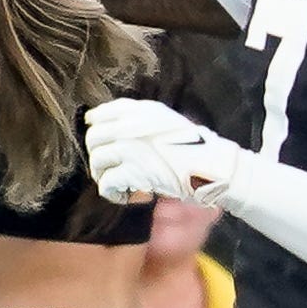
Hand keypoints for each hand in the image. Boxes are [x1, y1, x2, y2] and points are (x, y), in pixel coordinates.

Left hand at [85, 98, 245, 206]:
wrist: (212, 166)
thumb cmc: (197, 149)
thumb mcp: (170, 123)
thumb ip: (144, 123)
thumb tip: (115, 132)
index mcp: (144, 111)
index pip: (103, 112)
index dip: (96, 125)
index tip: (99, 137)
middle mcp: (133, 125)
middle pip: (94, 137)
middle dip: (98, 154)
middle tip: (109, 167)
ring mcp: (130, 147)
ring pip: (97, 160)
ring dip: (104, 175)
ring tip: (119, 184)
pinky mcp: (131, 171)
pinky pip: (106, 183)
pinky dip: (112, 193)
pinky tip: (126, 196)